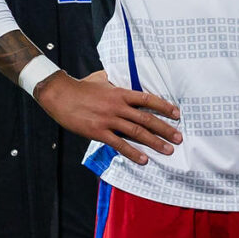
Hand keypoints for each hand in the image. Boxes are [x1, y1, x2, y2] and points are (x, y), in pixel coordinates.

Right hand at [35, 70, 181, 164]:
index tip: (177, 114)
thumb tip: (121, 77)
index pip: (148, 99)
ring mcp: (109, 120)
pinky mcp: (98, 132)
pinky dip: (133, 152)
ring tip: (168, 150)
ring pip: (137, 132)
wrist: (59, 95)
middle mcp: (118, 106)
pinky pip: (119, 144)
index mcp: (120, 92)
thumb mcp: (101, 79)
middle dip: (165, 129)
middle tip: (179, 138)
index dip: (164, 107)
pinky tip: (144, 160)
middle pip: (146, 119)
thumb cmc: (80, 87)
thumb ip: (114, 81)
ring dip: (155, 142)